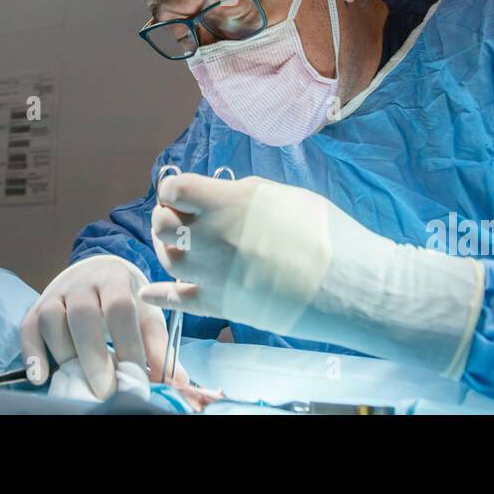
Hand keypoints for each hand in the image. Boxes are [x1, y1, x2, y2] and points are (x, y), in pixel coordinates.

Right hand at [19, 254, 188, 398]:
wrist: (95, 274)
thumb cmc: (125, 302)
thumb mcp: (145, 318)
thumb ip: (158, 349)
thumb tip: (176, 384)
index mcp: (115, 280)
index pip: (120, 307)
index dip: (127, 343)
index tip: (136, 376)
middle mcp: (82, 284)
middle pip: (83, 315)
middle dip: (94, 356)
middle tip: (105, 391)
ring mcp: (55, 294)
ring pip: (51, 319)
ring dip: (64, 354)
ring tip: (77, 383)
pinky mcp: (36, 308)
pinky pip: (27, 328)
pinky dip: (31, 353)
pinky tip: (41, 377)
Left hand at [139, 172, 485, 377]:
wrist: (347, 285)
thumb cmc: (324, 232)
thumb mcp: (281, 196)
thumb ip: (242, 195)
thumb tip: (222, 197)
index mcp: (225, 202)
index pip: (174, 189)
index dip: (175, 189)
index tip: (183, 193)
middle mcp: (209, 237)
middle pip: (163, 223)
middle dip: (166, 216)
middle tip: (179, 219)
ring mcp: (211, 273)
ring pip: (167, 259)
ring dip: (166, 249)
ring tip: (174, 246)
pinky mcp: (218, 305)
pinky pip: (175, 301)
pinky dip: (157, 295)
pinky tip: (147, 292)